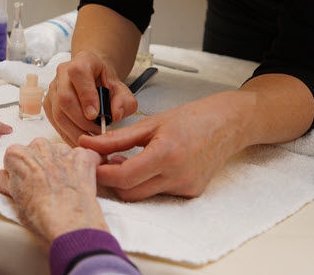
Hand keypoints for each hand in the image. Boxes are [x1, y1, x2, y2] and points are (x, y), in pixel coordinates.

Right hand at [0, 138, 108, 242]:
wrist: (69, 227)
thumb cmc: (40, 217)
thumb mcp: (14, 198)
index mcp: (18, 154)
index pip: (15, 156)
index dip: (20, 171)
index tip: (26, 184)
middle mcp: (40, 147)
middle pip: (37, 150)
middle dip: (41, 164)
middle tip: (44, 187)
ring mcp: (63, 151)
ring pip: (60, 152)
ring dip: (62, 164)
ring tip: (63, 188)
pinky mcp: (84, 158)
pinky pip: (84, 156)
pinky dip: (84, 167)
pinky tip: (80, 183)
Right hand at [43, 50, 137, 145]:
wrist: (93, 76)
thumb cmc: (105, 82)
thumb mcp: (121, 88)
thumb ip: (124, 101)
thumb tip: (115, 115)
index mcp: (83, 62)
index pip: (78, 74)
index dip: (86, 96)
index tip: (96, 115)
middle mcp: (63, 72)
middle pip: (65, 98)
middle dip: (82, 121)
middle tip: (97, 131)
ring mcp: (53, 88)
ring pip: (58, 113)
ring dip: (75, 131)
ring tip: (91, 137)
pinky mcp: (48, 102)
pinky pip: (54, 122)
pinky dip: (68, 134)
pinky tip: (81, 139)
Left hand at [76, 91, 248, 199]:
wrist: (226, 125)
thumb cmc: (190, 118)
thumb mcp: (149, 124)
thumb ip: (116, 138)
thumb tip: (87, 144)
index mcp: (166, 154)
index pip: (124, 177)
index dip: (101, 173)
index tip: (88, 162)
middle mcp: (178, 176)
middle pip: (129, 192)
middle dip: (111, 179)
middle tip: (102, 160)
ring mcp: (186, 188)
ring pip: (142, 194)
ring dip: (128, 181)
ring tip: (124, 159)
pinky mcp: (191, 193)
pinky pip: (158, 193)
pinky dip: (147, 182)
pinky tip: (147, 164)